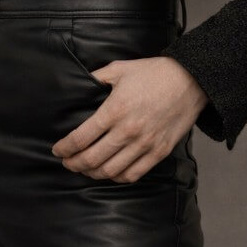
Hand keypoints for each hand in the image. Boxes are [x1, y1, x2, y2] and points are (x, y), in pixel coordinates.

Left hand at [50, 56, 208, 183]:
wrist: (189, 80)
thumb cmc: (153, 72)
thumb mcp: (120, 69)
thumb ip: (97, 78)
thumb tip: (80, 84)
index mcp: (114, 109)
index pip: (81, 138)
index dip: (65, 148)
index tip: (57, 150)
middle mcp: (127, 131)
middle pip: (92, 159)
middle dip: (74, 164)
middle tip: (66, 163)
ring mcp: (144, 144)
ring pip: (110, 171)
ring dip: (92, 173)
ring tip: (84, 169)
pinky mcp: (159, 152)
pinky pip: (133, 174)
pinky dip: (117, 178)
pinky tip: (109, 173)